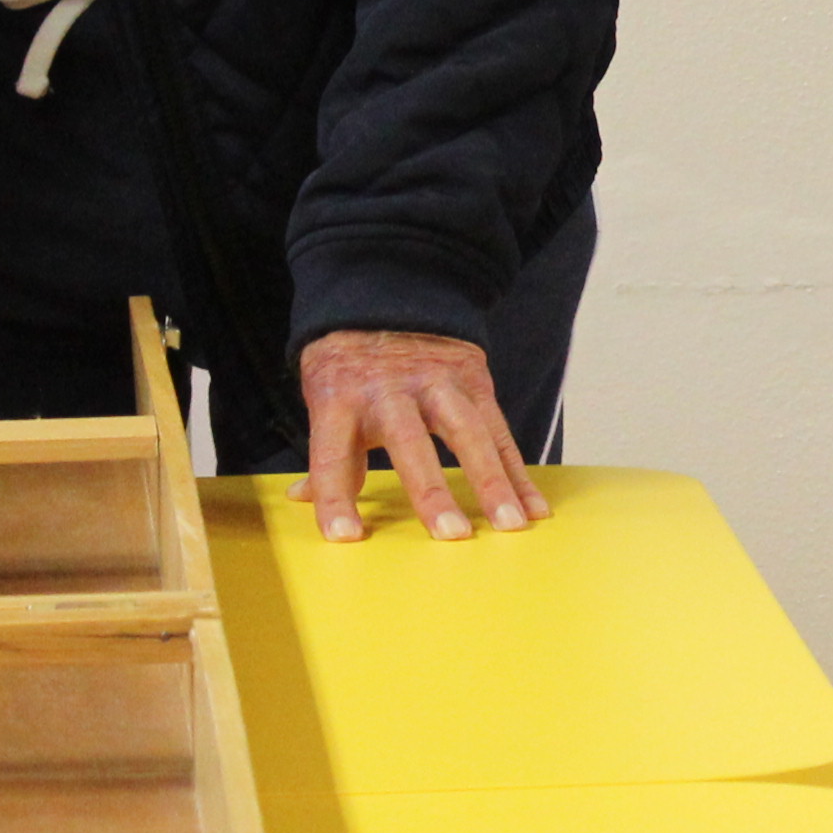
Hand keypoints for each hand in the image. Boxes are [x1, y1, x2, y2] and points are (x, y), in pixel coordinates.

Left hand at [299, 331, 542, 545]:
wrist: (391, 297)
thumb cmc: (352, 365)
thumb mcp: (326, 396)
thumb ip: (328, 452)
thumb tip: (301, 498)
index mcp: (341, 397)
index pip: (333, 454)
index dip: (335, 495)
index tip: (344, 536)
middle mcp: (390, 389)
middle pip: (410, 442)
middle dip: (431, 490)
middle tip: (450, 535)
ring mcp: (438, 382)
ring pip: (468, 434)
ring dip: (492, 482)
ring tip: (509, 524)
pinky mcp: (474, 380)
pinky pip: (499, 431)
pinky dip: (518, 472)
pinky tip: (532, 507)